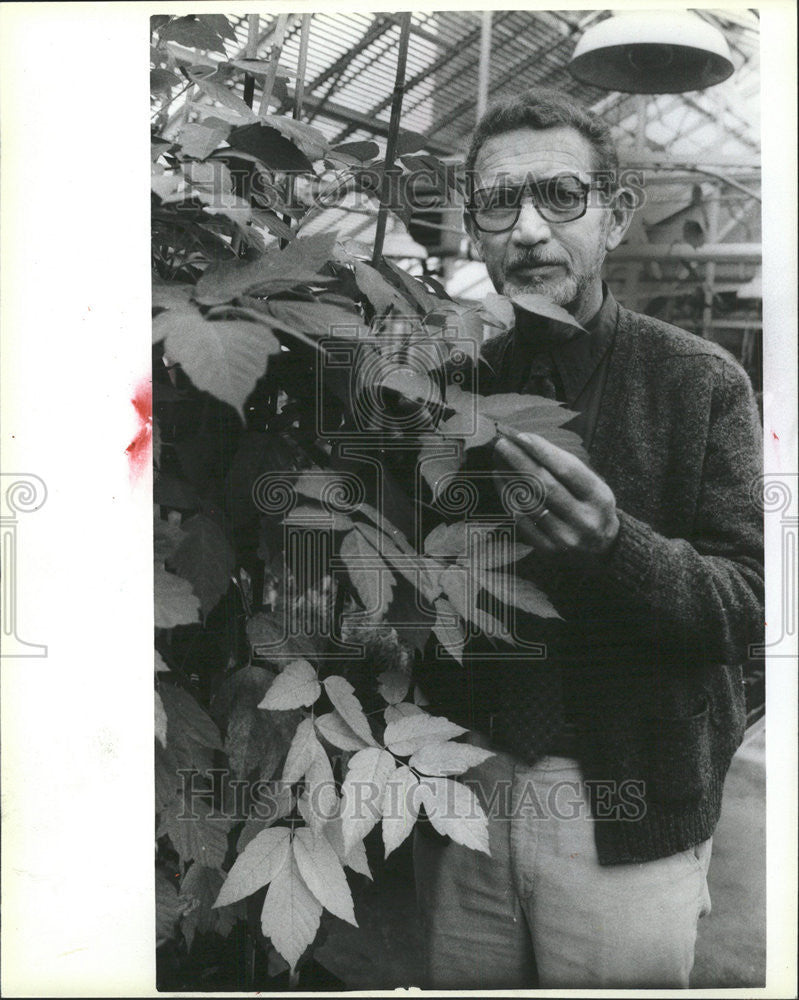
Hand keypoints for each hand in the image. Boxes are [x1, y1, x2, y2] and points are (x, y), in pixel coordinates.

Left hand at [493, 430, 618, 568]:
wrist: (601, 549)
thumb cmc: (591, 506)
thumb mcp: (593, 485)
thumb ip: (566, 467)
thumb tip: (529, 443)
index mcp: (599, 497)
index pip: (567, 469)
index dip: (542, 451)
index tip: (521, 436)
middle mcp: (583, 519)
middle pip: (545, 485)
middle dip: (520, 461)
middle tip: (502, 444)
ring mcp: (565, 537)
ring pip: (530, 503)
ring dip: (510, 478)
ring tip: (499, 460)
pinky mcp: (548, 550)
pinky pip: (522, 520)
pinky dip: (509, 498)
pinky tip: (501, 481)